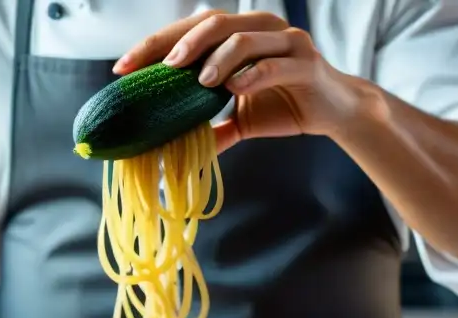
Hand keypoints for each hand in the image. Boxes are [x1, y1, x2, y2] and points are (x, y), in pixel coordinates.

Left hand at [114, 11, 374, 150]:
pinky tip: (235, 89)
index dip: (154, 46)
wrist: (334, 112)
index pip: (188, 32)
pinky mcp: (306, 61)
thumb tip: (172, 153)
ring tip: (199, 81)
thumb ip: (209, 129)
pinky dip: (253, 75)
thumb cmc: (283, 106)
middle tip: (161, 67)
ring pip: (244, 37)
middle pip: (213, 24)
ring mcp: (285, 41)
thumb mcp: (239, 120)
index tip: (123, 67)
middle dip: (180, 43)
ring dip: (217, 57)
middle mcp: (259, 29)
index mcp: (237, 36)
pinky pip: (275, 63)